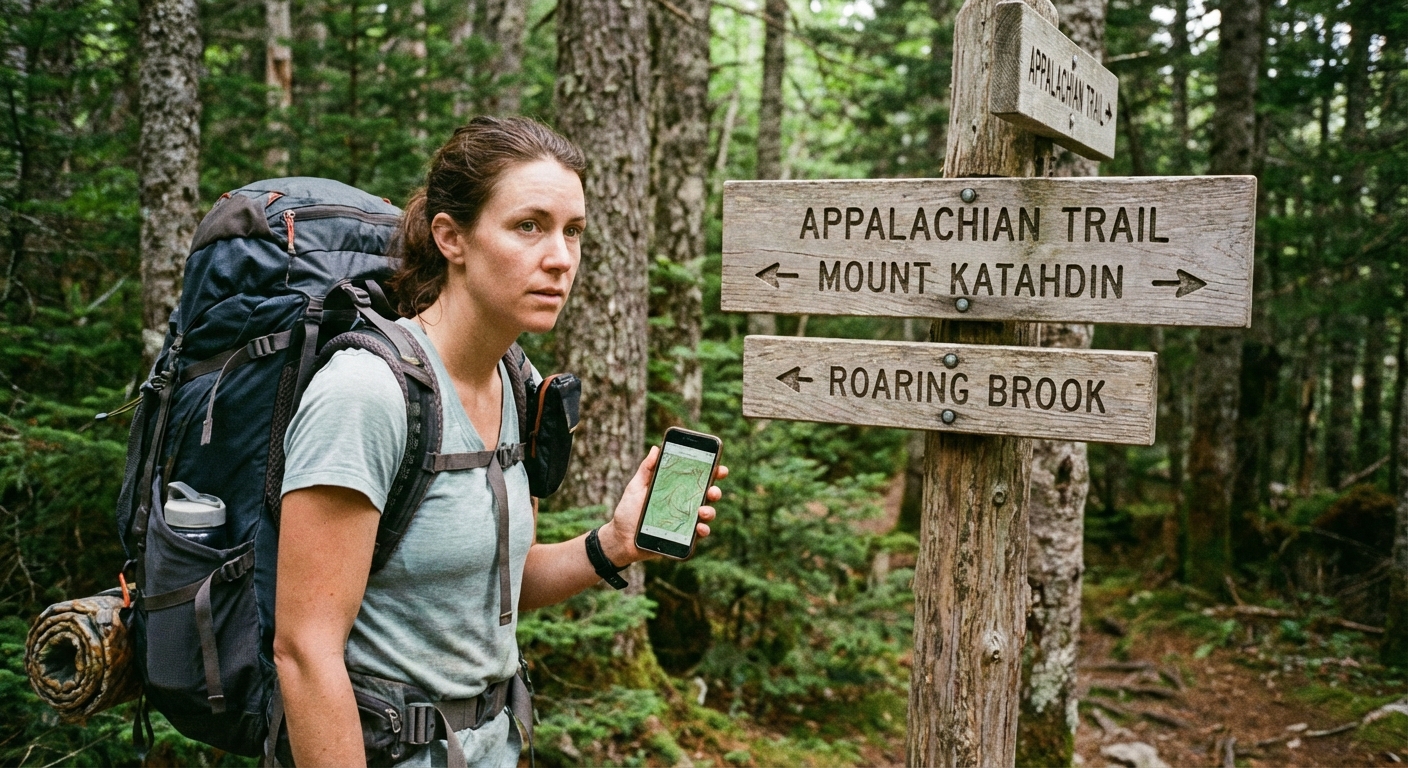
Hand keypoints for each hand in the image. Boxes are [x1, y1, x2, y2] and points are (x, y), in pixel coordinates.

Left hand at [599, 446, 727, 565]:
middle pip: (707, 496)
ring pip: (706, 515)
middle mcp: (684, 505)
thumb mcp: (635, 487)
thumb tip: (656, 449)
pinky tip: (699, 528)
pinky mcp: (682, 538)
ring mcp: (685, 522)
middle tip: (713, 491)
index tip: (719, 468)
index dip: (712, 473)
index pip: (697, 479)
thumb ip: (646, 470)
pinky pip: (698, 535)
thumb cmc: (628, 512)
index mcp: (676, 490)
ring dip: (710, 512)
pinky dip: (703, 531)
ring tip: (702, 511)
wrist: (620, 539)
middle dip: (715, 492)